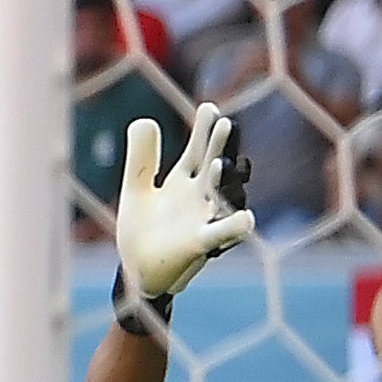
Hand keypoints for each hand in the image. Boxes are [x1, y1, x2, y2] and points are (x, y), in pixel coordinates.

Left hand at [112, 101, 255, 316]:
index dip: (205, 130)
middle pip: (215, 167)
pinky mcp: (200, 245)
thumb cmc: (141, 232)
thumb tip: (144, 119)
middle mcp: (199, 198)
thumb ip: (140, 158)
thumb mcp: (135, 190)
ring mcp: (203, 220)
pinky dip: (233, 228)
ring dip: (223, 182)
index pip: (198, 151)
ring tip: (219, 164)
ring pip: (222, 197)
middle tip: (226, 125)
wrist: (137, 273)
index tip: (210, 108)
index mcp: (183, 182)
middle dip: (220, 148)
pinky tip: (246, 219)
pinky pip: (221, 234)